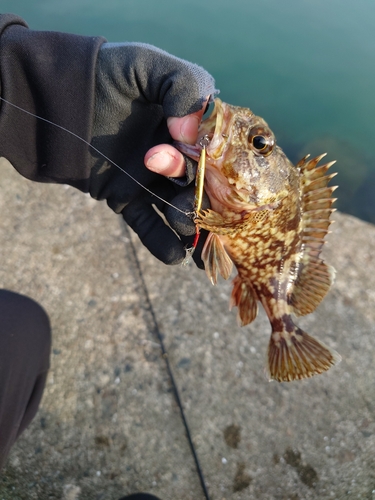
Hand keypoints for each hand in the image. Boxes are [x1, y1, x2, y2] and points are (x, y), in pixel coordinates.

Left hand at [90, 43, 216, 264]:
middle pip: (202, 185)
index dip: (222, 165)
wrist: (57, 99)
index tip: (219, 173)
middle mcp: (176, 157)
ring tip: (183, 224)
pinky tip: (173, 256)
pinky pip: (148, 226)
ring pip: (179, 209)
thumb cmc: (106, 75)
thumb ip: (182, 85)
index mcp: (190, 126)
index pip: (218, 151)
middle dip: (200, 196)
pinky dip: (161, 243)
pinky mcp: (128, 200)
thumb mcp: (147, 64)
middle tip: (188, 198)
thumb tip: (191, 136)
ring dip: (187, 222)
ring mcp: (152, 181)